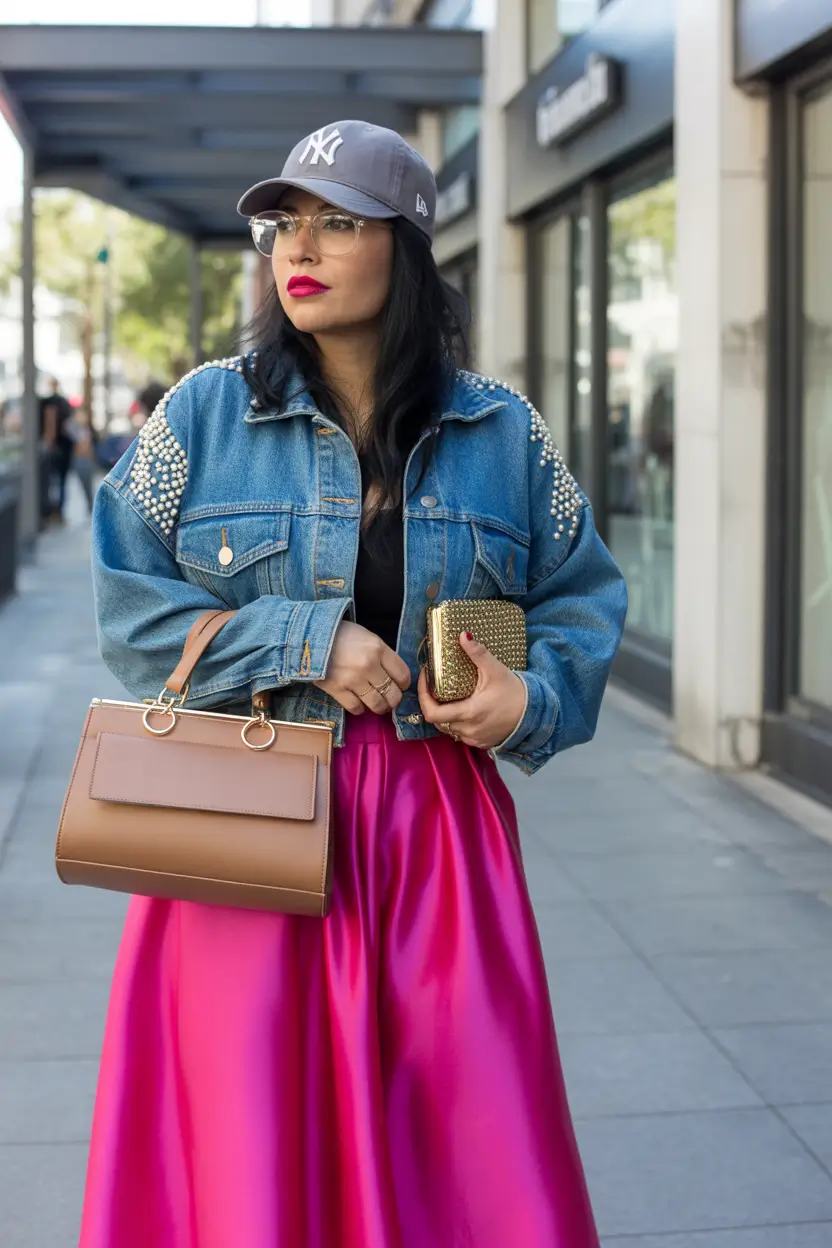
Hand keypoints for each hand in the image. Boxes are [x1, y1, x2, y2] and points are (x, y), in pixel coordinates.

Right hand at [312, 621, 410, 715]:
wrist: (310, 636)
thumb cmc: (340, 634)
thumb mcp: (367, 637)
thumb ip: (381, 654)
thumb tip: (393, 674)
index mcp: (378, 649)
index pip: (403, 674)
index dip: (404, 684)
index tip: (400, 686)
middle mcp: (369, 665)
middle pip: (393, 693)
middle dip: (394, 699)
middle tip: (390, 699)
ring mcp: (353, 679)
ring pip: (377, 704)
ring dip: (379, 707)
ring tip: (377, 705)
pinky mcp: (337, 689)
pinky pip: (356, 708)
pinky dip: (360, 709)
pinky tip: (359, 705)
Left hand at [418, 631, 525, 749]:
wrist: (535, 714)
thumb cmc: (515, 693)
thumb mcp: (495, 670)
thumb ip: (478, 653)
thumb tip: (463, 635)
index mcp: (469, 712)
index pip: (432, 713)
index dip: (423, 696)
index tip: (426, 678)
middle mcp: (468, 729)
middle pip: (437, 720)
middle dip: (432, 702)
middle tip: (435, 684)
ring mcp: (474, 738)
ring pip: (448, 728)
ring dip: (444, 714)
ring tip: (448, 695)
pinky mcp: (480, 742)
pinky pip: (460, 734)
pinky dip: (457, 723)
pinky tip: (463, 709)